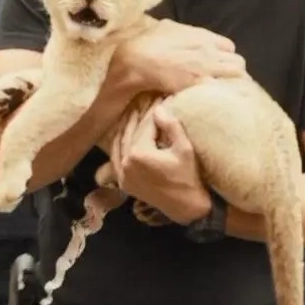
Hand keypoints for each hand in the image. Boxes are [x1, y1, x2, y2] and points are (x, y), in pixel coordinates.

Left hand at [111, 105, 210, 224]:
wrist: (186, 207)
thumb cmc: (189, 177)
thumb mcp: (185, 149)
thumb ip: (171, 126)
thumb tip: (158, 108)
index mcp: (140, 154)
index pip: (146, 126)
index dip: (154, 110)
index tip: (160, 98)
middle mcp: (126, 163)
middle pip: (132, 133)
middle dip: (140, 116)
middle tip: (146, 100)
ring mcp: (122, 174)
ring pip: (120, 144)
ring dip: (126, 128)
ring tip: (133, 112)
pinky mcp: (123, 182)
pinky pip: (116, 159)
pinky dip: (118, 145)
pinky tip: (122, 134)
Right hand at [112, 21, 245, 94]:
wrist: (136, 60)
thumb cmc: (148, 42)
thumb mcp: (168, 27)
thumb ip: (184, 32)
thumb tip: (187, 35)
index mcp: (203, 37)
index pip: (230, 47)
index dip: (225, 56)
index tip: (220, 64)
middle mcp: (210, 52)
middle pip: (238, 63)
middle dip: (233, 72)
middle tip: (223, 81)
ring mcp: (207, 70)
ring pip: (237, 78)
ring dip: (232, 84)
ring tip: (222, 92)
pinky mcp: (200, 86)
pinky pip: (224, 91)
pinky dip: (223, 96)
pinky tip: (216, 101)